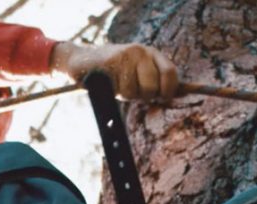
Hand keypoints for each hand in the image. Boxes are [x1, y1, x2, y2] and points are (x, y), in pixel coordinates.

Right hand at [50, 42, 178, 100]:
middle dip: (142, 96)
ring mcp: (125, 56)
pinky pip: (118, 89)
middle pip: (152, 87)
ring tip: (117, 85)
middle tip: (131, 91)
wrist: (81, 61)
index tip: (159, 99)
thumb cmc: (113, 73)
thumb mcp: (137, 72)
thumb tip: (175, 95)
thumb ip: (155, 80)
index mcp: (151, 53)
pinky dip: (113, 93)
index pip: (170, 73)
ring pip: (133, 92)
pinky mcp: (110, 62)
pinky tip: (108, 85)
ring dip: (124, 95)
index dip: (167, 91)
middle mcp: (141, 51)